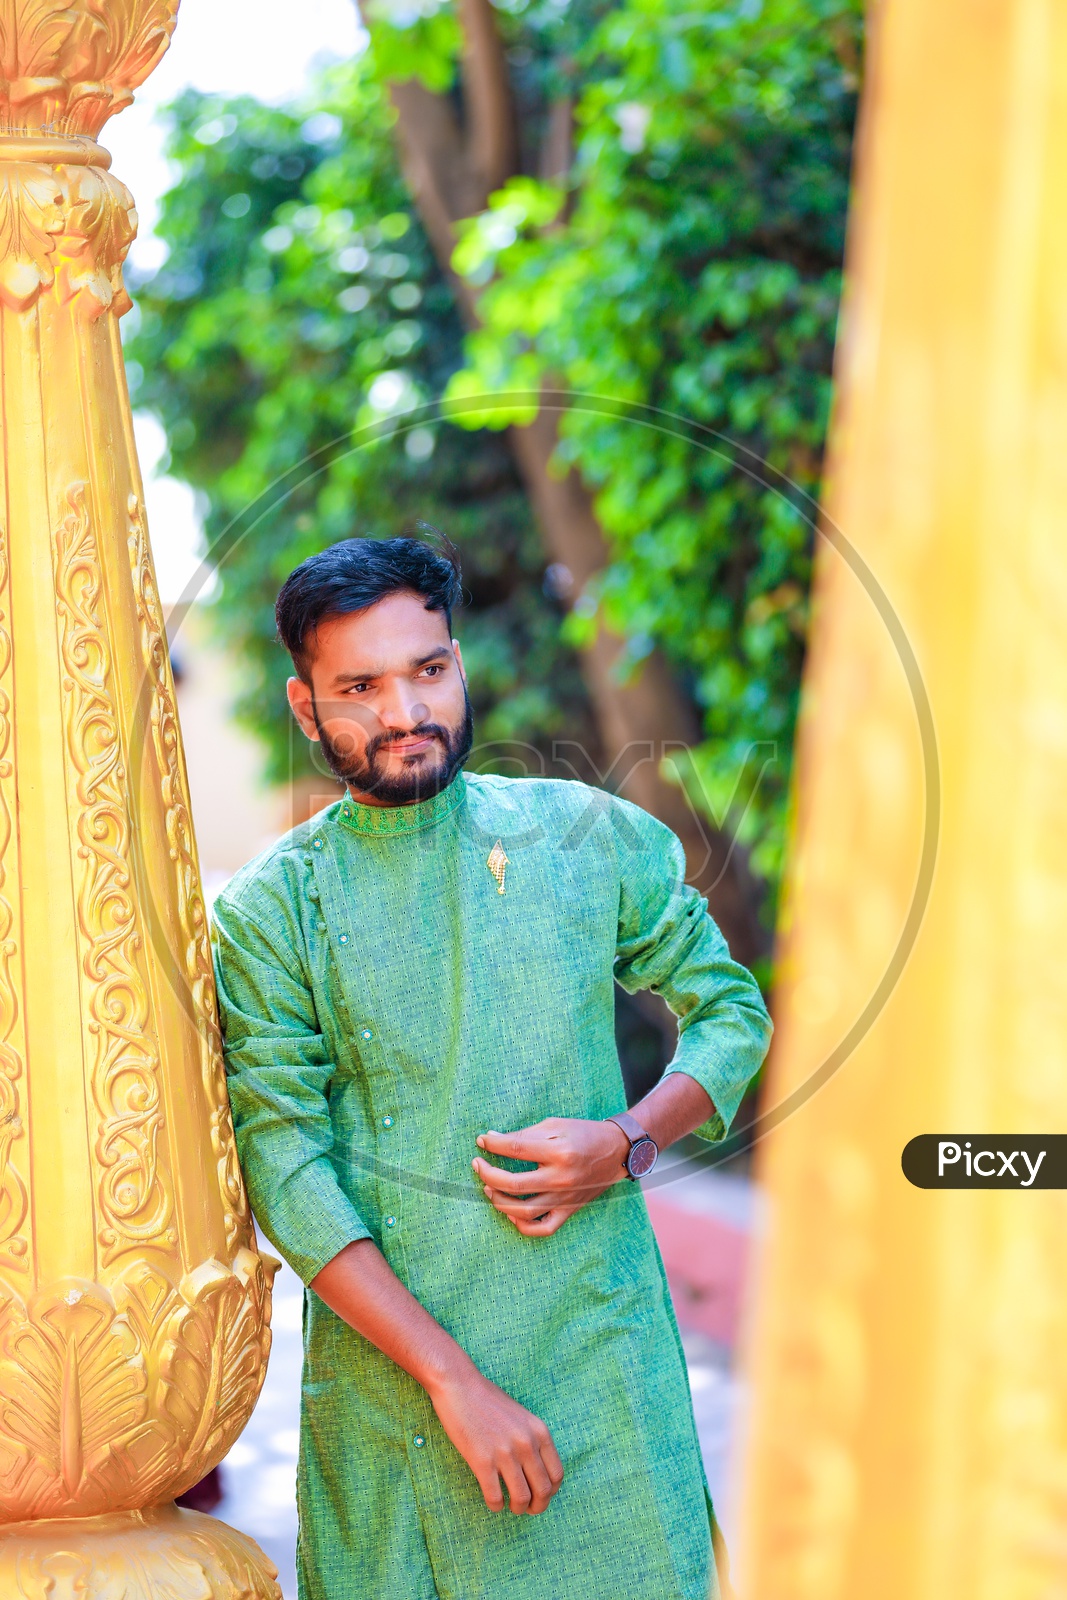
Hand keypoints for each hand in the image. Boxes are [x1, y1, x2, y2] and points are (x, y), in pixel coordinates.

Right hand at [427, 1362, 563, 1513]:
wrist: (459, 1386)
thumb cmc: (488, 1400)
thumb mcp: (521, 1417)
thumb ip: (532, 1440)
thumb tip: (537, 1471)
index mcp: (539, 1431)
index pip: (557, 1474)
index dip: (551, 1491)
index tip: (541, 1495)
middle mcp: (526, 1444)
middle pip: (543, 1490)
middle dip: (537, 1506)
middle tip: (528, 1508)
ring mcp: (504, 1453)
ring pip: (521, 1498)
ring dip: (517, 1509)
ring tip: (510, 1506)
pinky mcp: (482, 1461)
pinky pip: (495, 1497)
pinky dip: (496, 1505)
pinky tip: (493, 1501)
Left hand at [471, 1117, 630, 1236]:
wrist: (617, 1151)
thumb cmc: (584, 1134)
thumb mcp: (556, 1125)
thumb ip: (524, 1135)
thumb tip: (492, 1140)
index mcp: (558, 1151)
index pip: (516, 1149)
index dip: (493, 1144)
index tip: (481, 1141)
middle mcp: (561, 1178)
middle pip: (513, 1184)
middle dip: (488, 1174)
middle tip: (478, 1165)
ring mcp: (565, 1199)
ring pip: (523, 1211)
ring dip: (499, 1201)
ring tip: (489, 1188)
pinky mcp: (569, 1211)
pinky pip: (543, 1228)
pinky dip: (522, 1225)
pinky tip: (511, 1213)